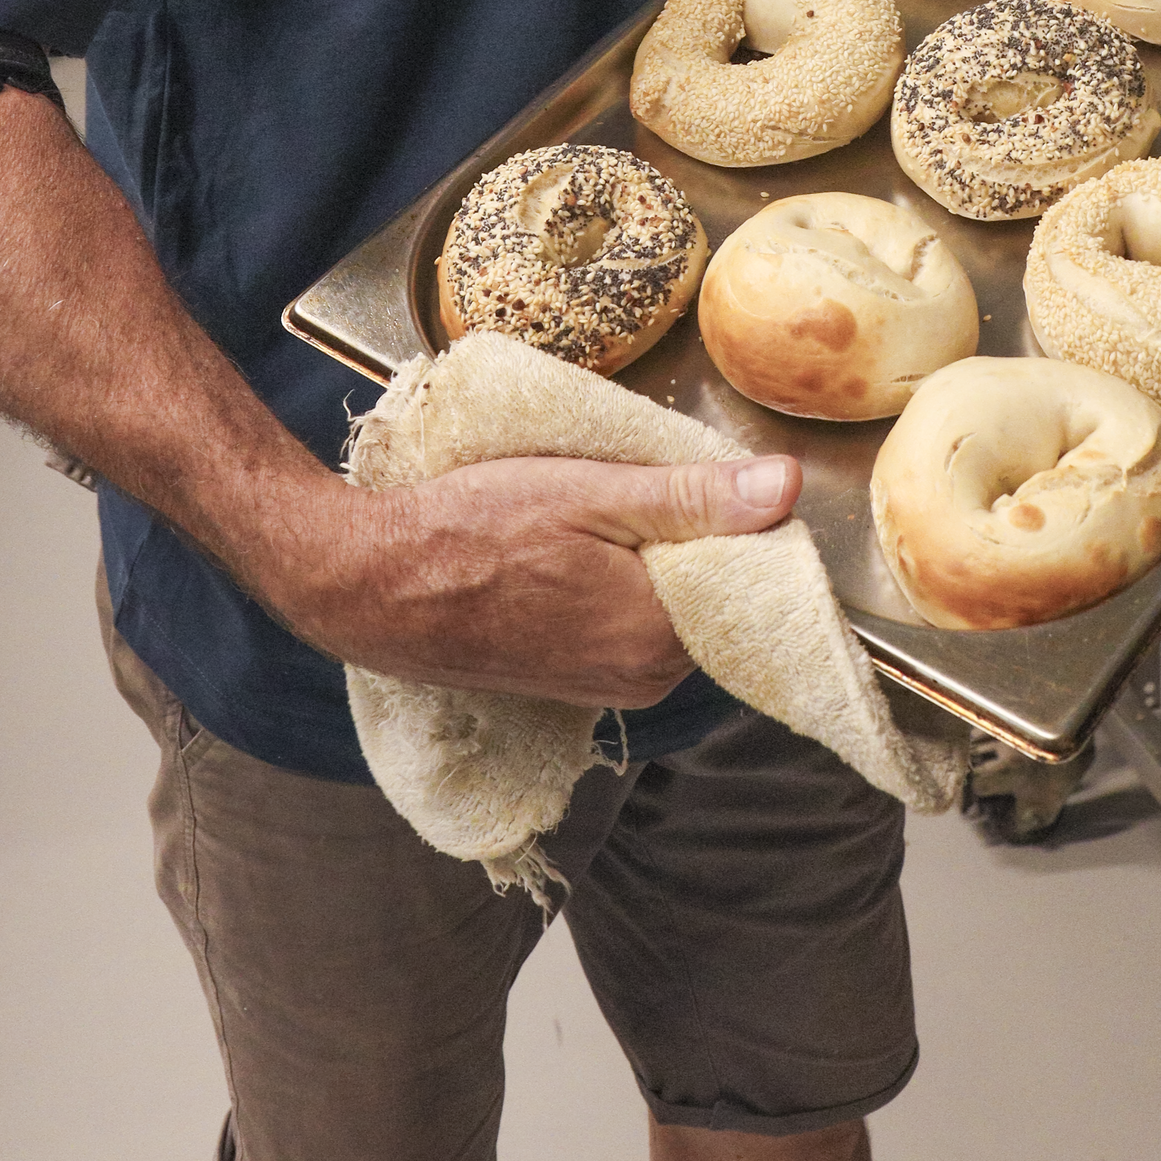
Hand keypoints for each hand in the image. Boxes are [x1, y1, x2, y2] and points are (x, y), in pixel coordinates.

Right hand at [286, 450, 801, 710]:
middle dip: (694, 534)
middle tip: (633, 482)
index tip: (703, 475)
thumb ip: (693, 496)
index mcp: (661, 635)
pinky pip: (632, 626)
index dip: (738, 515)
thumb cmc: (470, 532)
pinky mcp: (575, 680)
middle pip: (712, 591)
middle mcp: (645, 678)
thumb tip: (786, 485)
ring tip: (596, 511)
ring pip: (670, 606)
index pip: (752, 574)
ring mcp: (608, 685)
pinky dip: (622, 583)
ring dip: (653, 557)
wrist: (373, 587)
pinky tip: (577, 548)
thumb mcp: (588, 492)